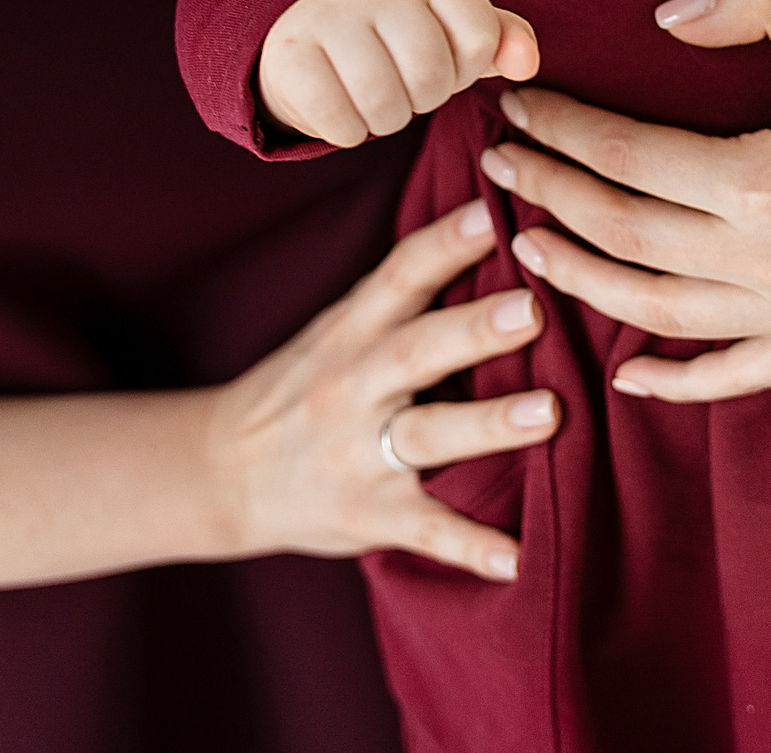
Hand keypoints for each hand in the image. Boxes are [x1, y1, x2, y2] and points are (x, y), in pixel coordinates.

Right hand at [206, 201, 560, 580]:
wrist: (221, 470)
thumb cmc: (304, 384)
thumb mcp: (342, 327)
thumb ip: (406, 290)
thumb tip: (495, 225)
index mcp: (353, 329)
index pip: (400, 275)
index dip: (445, 242)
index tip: (492, 212)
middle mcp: (354, 385)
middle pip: (415, 351)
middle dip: (473, 330)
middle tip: (531, 308)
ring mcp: (360, 453)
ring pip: (426, 436)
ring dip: (488, 424)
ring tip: (548, 413)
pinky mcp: (368, 515)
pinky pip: (425, 531)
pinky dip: (471, 547)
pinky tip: (518, 557)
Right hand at [259, 0, 538, 145]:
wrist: (305, 28)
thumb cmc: (397, 35)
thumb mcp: (453, 27)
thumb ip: (500, 39)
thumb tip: (526, 63)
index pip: (481, 41)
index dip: (465, 68)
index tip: (440, 57)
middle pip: (432, 78)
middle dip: (423, 97)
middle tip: (401, 82)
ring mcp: (329, 13)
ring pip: (386, 104)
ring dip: (386, 118)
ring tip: (374, 95)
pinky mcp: (289, 54)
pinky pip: (340, 123)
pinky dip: (347, 131)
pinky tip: (340, 106)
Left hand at [479, 0, 770, 402]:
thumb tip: (659, 19)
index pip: (626, 160)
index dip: (562, 130)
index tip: (519, 104)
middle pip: (625, 238)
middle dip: (549, 196)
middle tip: (500, 161)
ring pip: (661, 315)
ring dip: (584, 281)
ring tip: (530, 241)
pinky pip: (738, 378)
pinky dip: (677, 382)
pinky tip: (626, 370)